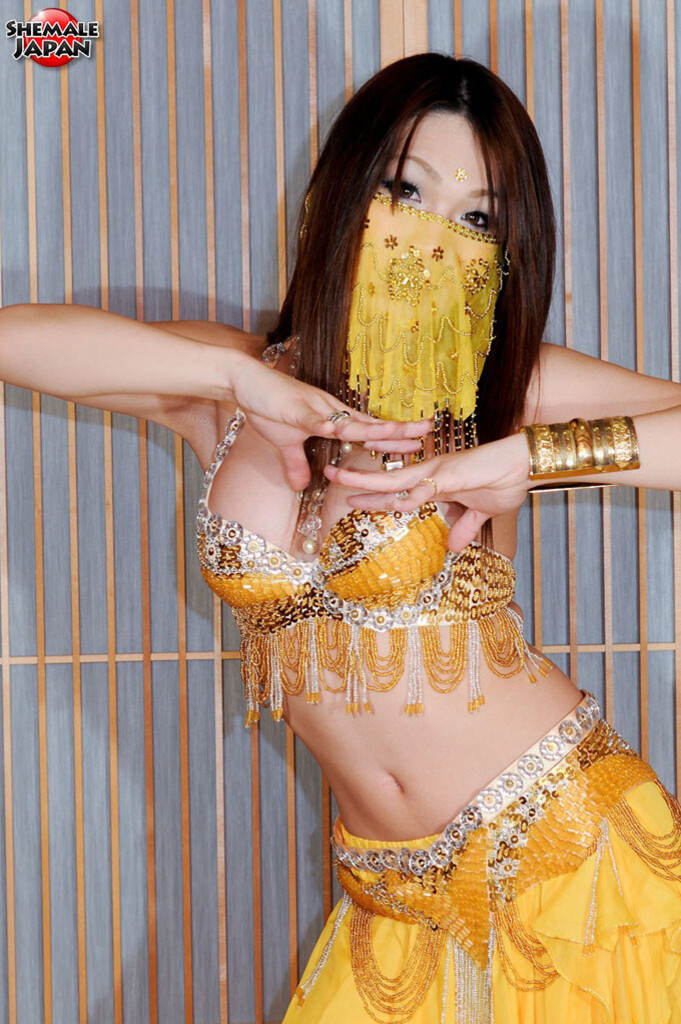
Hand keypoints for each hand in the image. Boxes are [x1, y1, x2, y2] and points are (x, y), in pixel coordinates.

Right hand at [228, 351, 432, 490]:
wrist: (244, 380)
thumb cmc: (266, 406)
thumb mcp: (284, 442)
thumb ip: (295, 463)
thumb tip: (300, 486)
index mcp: (331, 419)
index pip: (368, 429)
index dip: (391, 434)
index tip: (417, 439)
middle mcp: (330, 412)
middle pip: (370, 424)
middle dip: (399, 429)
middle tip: (428, 430)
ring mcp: (316, 410)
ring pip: (351, 423)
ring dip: (376, 429)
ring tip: (399, 433)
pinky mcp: (296, 411)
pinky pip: (315, 422)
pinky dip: (328, 428)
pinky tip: (341, 434)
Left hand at [323, 432, 531, 552]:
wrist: (523, 465)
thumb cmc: (503, 482)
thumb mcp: (480, 513)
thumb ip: (464, 528)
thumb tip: (453, 548)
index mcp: (434, 481)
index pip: (397, 489)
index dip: (374, 493)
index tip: (352, 497)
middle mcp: (430, 473)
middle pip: (385, 479)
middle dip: (356, 479)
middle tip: (328, 474)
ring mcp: (438, 472)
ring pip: (394, 479)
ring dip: (366, 481)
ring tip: (339, 480)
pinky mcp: (451, 475)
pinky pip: (424, 489)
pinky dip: (407, 497)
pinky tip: (389, 504)